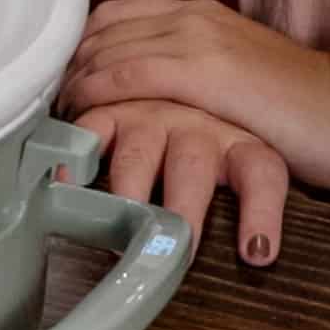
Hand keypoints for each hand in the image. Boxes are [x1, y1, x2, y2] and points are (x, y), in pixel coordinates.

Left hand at [59, 0, 329, 190]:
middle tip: (46, 101)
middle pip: (101, 32)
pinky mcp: (200, 71)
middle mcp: (192, 16)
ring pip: (106, 51)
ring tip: (56, 114)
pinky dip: (92, 93)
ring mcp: (196, 39)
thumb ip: (187, 70)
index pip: (115, 15)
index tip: (60, 77)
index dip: (78, 45)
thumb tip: (144, 92)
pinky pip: (125, 76)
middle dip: (65, 65)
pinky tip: (77, 113)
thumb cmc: (294, 107)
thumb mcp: (231, 74)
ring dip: (71, 83)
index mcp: (199, 12)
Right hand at [74, 99, 288, 265]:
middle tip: (170, 251)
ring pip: (139, 157)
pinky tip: (67, 179)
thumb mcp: (250, 151)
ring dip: (128, 195)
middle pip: (192, 171)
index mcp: (238, 139)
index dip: (262, 213)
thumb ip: (251, 195)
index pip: (262, 173)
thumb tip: (257, 253)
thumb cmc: (207, 128)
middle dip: (180, 213)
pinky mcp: (110, 111)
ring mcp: (150, 118)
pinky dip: (76, 158)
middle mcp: (195, 127)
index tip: (257, 252)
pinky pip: (89, 132)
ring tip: (115, 235)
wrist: (169, 75)